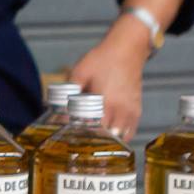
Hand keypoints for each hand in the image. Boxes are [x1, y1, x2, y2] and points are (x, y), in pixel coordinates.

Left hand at [68, 24, 151, 139]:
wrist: (128, 49)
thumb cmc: (102, 60)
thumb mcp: (79, 73)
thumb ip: (68, 93)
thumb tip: (55, 111)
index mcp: (106, 102)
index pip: (95, 131)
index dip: (83, 138)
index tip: (71, 140)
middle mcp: (122, 110)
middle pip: (109, 139)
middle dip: (95, 144)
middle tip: (81, 144)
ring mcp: (132, 112)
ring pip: (121, 139)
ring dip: (109, 143)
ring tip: (94, 142)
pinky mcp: (138, 110)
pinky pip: (130, 132)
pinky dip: (120, 138)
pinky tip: (108, 136)